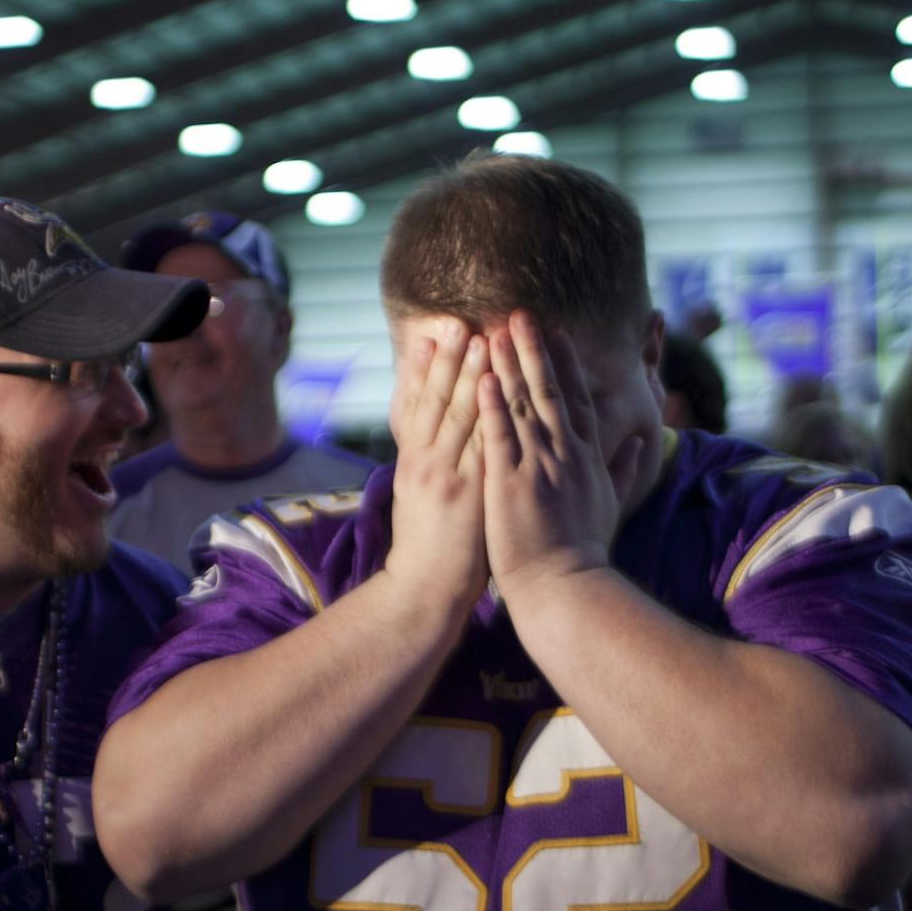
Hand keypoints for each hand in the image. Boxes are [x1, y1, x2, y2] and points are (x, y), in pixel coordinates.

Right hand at [383, 318, 490, 615]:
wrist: (424, 589)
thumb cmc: (428, 547)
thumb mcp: (418, 498)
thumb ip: (428, 463)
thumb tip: (434, 439)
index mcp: (414, 461)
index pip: (417, 405)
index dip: (426, 369)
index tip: (433, 334)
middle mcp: (424, 462)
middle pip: (435, 401)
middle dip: (448, 359)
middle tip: (457, 321)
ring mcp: (445, 475)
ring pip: (456, 415)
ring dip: (469, 374)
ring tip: (481, 338)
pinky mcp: (466, 492)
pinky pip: (479, 444)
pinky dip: (488, 413)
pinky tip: (498, 388)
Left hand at [477, 311, 647, 609]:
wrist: (567, 588)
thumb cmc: (584, 552)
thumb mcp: (612, 504)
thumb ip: (625, 468)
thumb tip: (642, 442)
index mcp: (585, 458)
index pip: (575, 400)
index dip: (565, 364)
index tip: (556, 333)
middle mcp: (564, 455)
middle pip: (549, 391)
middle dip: (533, 349)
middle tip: (520, 312)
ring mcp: (538, 467)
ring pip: (523, 405)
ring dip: (508, 365)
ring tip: (493, 331)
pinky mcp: (512, 483)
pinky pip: (501, 436)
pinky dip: (493, 405)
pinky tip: (484, 377)